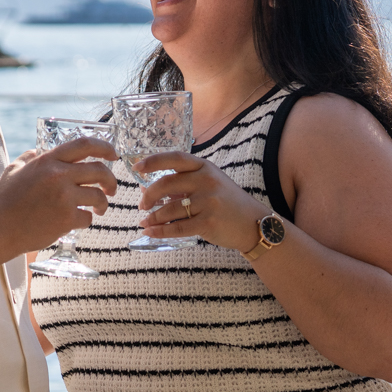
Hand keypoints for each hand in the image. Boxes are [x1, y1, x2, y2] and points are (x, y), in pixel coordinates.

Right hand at [0, 138, 117, 253]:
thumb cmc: (5, 200)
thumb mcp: (14, 170)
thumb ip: (30, 158)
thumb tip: (38, 151)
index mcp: (48, 160)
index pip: (84, 145)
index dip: (105, 147)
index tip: (113, 154)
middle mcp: (58, 175)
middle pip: (100, 171)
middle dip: (111, 180)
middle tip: (111, 188)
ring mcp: (64, 197)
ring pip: (98, 196)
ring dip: (103, 203)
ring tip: (99, 208)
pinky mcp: (66, 218)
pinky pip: (88, 217)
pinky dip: (85, 220)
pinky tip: (77, 221)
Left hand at [134, 151, 267, 252]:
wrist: (254, 224)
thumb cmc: (228, 203)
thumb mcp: (209, 185)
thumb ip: (183, 183)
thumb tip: (148, 189)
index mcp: (204, 167)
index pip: (175, 158)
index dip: (153, 161)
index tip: (137, 168)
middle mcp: (206, 181)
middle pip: (166, 184)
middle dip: (149, 196)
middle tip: (142, 206)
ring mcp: (208, 202)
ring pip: (169, 209)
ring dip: (153, 217)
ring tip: (146, 222)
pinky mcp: (208, 222)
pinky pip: (177, 227)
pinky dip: (160, 231)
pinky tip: (151, 232)